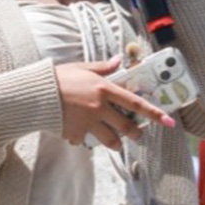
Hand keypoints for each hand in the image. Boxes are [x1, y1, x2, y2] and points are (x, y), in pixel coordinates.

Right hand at [55, 55, 175, 149]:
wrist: (36, 94)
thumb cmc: (59, 78)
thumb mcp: (82, 68)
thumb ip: (102, 68)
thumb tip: (118, 61)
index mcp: (104, 89)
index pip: (135, 103)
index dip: (154, 113)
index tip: (169, 121)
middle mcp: (100, 107)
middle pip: (126, 126)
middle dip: (135, 133)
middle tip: (138, 135)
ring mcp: (88, 122)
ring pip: (110, 139)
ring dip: (116, 142)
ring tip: (117, 143)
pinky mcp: (76, 133)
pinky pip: (85, 140)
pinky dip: (83, 138)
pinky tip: (78, 132)